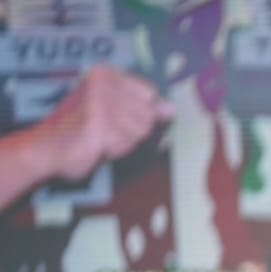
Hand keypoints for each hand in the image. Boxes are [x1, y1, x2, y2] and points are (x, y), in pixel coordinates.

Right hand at [34, 65, 172, 179]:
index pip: (151, 93)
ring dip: (125, 140)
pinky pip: (129, 143)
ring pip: (143, 130)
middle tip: (106, 128)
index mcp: (106, 72)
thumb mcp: (114, 110)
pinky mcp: (100, 124)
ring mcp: (102, 102)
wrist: (48, 147)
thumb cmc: (81, 128)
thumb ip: (143, 107)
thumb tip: (172, 109)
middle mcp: (103, 82)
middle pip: (150, 113)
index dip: (140, 111)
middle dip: (133, 129)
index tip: (114, 115)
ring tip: (101, 136)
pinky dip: (116, 149)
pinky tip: (98, 144)